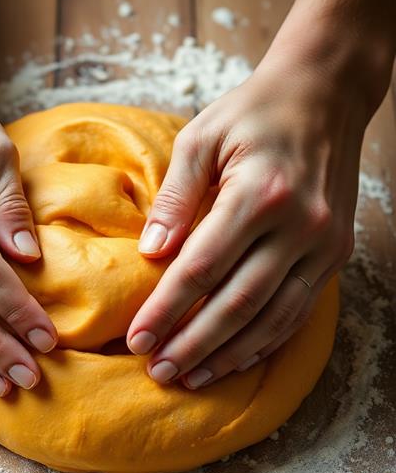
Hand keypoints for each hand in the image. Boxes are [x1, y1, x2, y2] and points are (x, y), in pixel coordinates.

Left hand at [126, 53, 366, 388]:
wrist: (327, 94)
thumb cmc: (255, 112)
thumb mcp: (203, 137)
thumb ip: (176, 197)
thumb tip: (150, 252)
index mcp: (259, 193)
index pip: (202, 268)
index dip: (166, 309)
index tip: (137, 339)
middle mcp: (301, 225)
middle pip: (238, 303)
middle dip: (193, 343)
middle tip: (158, 372)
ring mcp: (325, 244)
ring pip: (272, 318)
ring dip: (228, 354)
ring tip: (190, 378)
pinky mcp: (335, 254)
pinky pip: (299, 311)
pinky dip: (265, 342)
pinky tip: (235, 360)